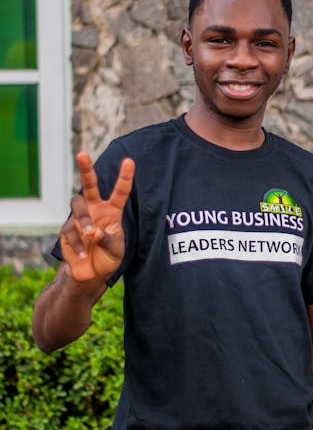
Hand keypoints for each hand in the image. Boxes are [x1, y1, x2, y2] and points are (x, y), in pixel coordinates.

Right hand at [60, 152, 134, 282]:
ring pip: (77, 205)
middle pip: (89, 185)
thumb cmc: (108, 258)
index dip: (125, 177)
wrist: (91, 275)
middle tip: (82, 154)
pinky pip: (70, 230)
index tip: (129, 161)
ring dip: (83, 218)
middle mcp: (95, 209)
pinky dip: (78, 243)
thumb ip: (108, 239)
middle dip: (85, 169)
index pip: (120, 192)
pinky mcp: (66, 230)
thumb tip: (92, 231)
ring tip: (89, 233)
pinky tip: (83, 254)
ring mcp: (79, 218)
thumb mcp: (116, 250)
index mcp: (112, 211)